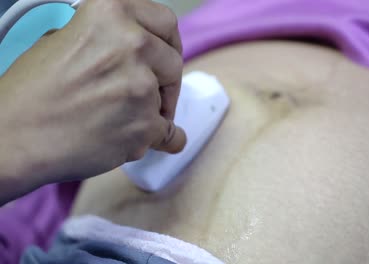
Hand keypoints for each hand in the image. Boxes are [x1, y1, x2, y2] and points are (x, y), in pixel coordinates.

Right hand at [0, 0, 185, 196]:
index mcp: (111, 12)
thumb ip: (104, 38)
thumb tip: (128, 46)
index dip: (167, 42)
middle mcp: (132, 43)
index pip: (165, 21)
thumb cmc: (30, 92)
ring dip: (154, 109)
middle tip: (149, 92)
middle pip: (173, 62)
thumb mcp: (61, 39)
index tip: (165, 53)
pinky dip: (163, 139)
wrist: (14, 137)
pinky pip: (169, 133)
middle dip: (164, 79)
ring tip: (124, 118)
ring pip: (167, 100)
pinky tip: (160, 140)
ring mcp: (142, 85)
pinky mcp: (145, 124)